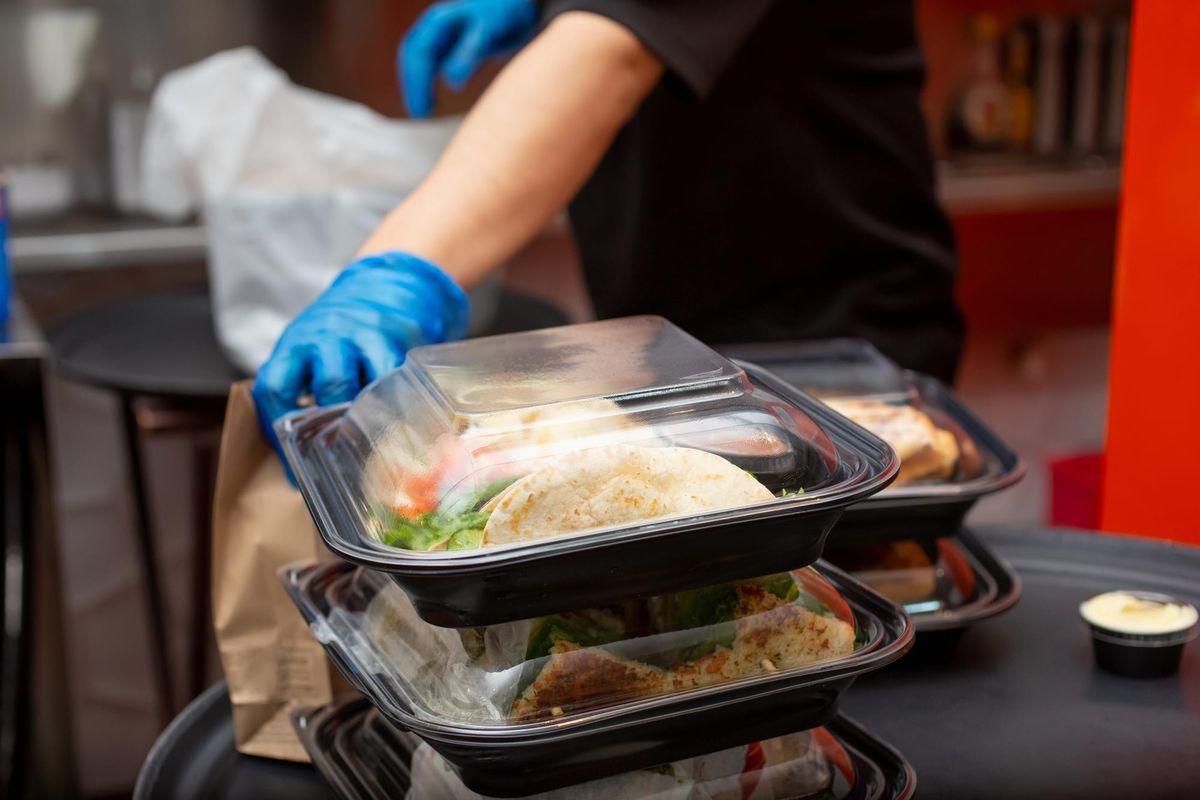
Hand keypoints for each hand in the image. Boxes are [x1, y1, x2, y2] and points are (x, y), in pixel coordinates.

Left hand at [252, 252, 468, 461]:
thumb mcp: (312, 350)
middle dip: (335, 425)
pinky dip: (394, 403)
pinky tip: (396, 419)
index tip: (294, 459)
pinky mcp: (400, 337)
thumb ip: (301, 391)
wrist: (389, 282)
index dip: (280, 428)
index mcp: (296, 345)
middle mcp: (327, 337)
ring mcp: (365, 335)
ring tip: (369, 443)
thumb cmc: (344, 333)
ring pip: (364, 384)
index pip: (275, 387)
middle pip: (327, 385)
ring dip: (364, 418)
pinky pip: (396, 379)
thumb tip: (298, 465)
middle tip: (340, 456)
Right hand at [400, 0, 537, 116]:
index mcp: (440, 22)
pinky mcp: (450, 44)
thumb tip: (452, 80)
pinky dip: (426, 82)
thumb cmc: (506, 14)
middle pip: (413, 56)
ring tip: (424, 111)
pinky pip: (429, 63)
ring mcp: (440, 34)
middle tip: (421, 114)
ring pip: (418, 60)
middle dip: (413, 86)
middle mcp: (435, 26)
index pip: (418, 53)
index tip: (423, 111)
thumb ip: (470, 52)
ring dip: (417, 85)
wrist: (521, 5)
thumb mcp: (490, 30)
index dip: (417, 83)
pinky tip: (434, 101)